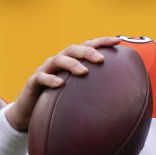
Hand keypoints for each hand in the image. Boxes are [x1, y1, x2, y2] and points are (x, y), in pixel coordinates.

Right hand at [6, 36, 120, 131]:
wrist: (30, 113)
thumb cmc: (59, 101)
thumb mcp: (79, 93)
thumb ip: (96, 90)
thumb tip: (124, 98)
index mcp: (71, 61)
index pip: (87, 46)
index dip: (102, 42)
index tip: (118, 41)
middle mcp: (58, 62)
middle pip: (73, 50)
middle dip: (88, 52)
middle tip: (101, 59)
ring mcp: (45, 70)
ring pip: (57, 60)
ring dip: (72, 64)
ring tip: (84, 72)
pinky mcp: (33, 83)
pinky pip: (41, 78)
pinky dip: (50, 79)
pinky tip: (60, 84)